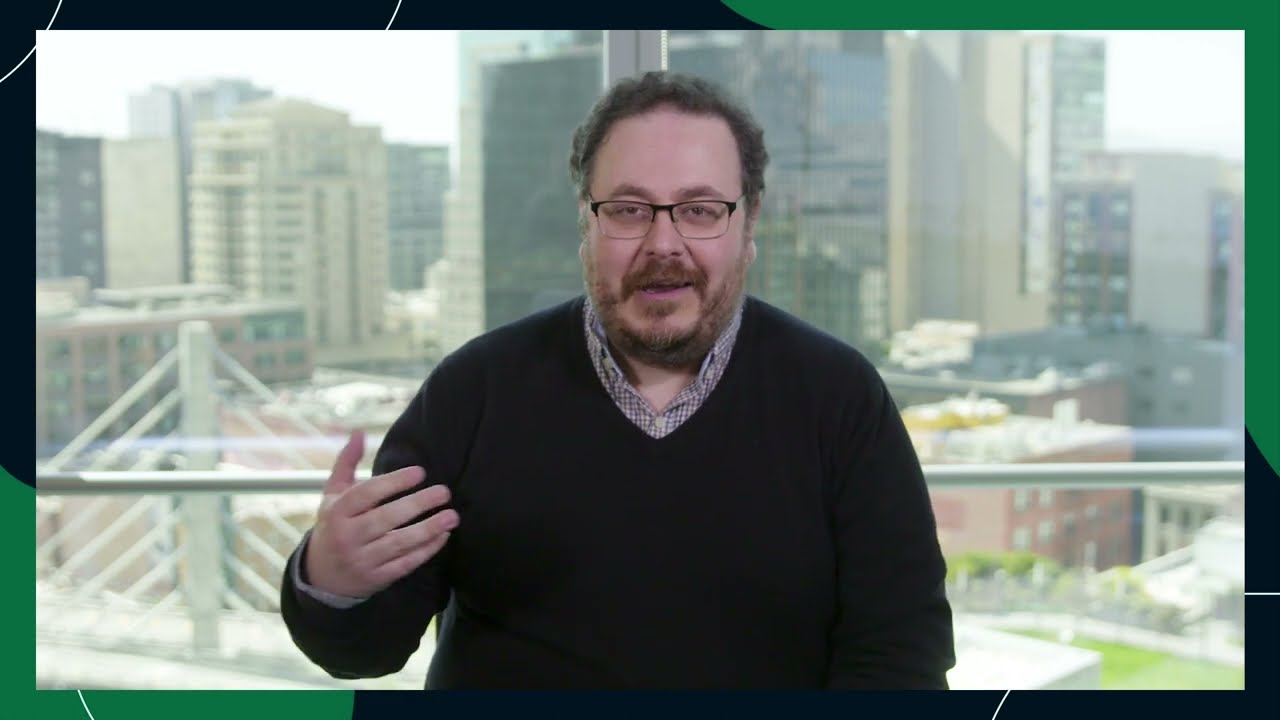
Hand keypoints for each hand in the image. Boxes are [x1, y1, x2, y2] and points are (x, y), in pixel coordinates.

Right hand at [304, 430, 458, 597]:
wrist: (321, 577)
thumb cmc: (333, 526)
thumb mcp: (332, 495)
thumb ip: (346, 464)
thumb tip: (359, 433)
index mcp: (336, 513)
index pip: (366, 495)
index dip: (393, 482)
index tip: (420, 472)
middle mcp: (347, 537)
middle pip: (385, 519)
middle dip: (417, 504)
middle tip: (444, 492)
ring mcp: (362, 560)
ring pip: (398, 543)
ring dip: (428, 529)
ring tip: (452, 516)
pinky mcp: (376, 579)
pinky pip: (404, 564)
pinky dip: (425, 551)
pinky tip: (443, 536)